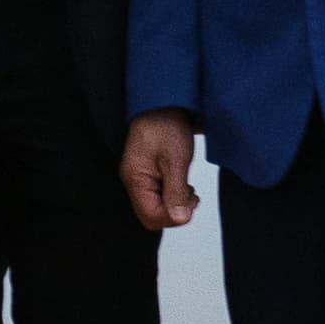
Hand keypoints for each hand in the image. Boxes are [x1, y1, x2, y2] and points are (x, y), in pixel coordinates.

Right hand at [120, 109, 200, 232]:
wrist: (162, 105)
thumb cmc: (165, 127)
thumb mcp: (176, 161)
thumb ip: (176, 192)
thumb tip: (179, 218)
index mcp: (135, 179)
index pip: (150, 217)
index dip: (173, 217)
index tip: (189, 202)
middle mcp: (133, 182)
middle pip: (151, 216)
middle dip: (174, 212)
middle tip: (190, 196)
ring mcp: (139, 178)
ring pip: (156, 207)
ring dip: (175, 204)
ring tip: (188, 188)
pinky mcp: (147, 175)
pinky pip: (158, 196)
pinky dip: (173, 195)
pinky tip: (181, 183)